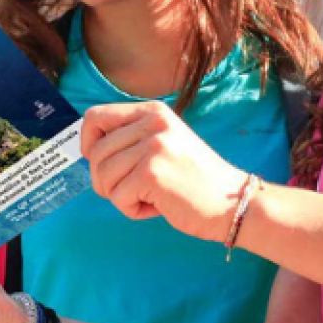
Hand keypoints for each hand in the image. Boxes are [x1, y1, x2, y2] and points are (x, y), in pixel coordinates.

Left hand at [80, 101, 248, 242]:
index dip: (88, 143)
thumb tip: (86, 148)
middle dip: (105, 180)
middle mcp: (152, 123)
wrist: (235, 202)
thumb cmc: (195, 179)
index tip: (102, 162)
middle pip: (95, 152)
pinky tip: (157, 207)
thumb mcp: (164, 142)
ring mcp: (152, 146)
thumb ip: (131, 138)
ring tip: (148, 197)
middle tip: (131, 190)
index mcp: (152, 111)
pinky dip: (132, 210)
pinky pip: (117, 197)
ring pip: (102, 176)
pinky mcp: (152, 174)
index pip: (94, 116)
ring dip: (119, 196)